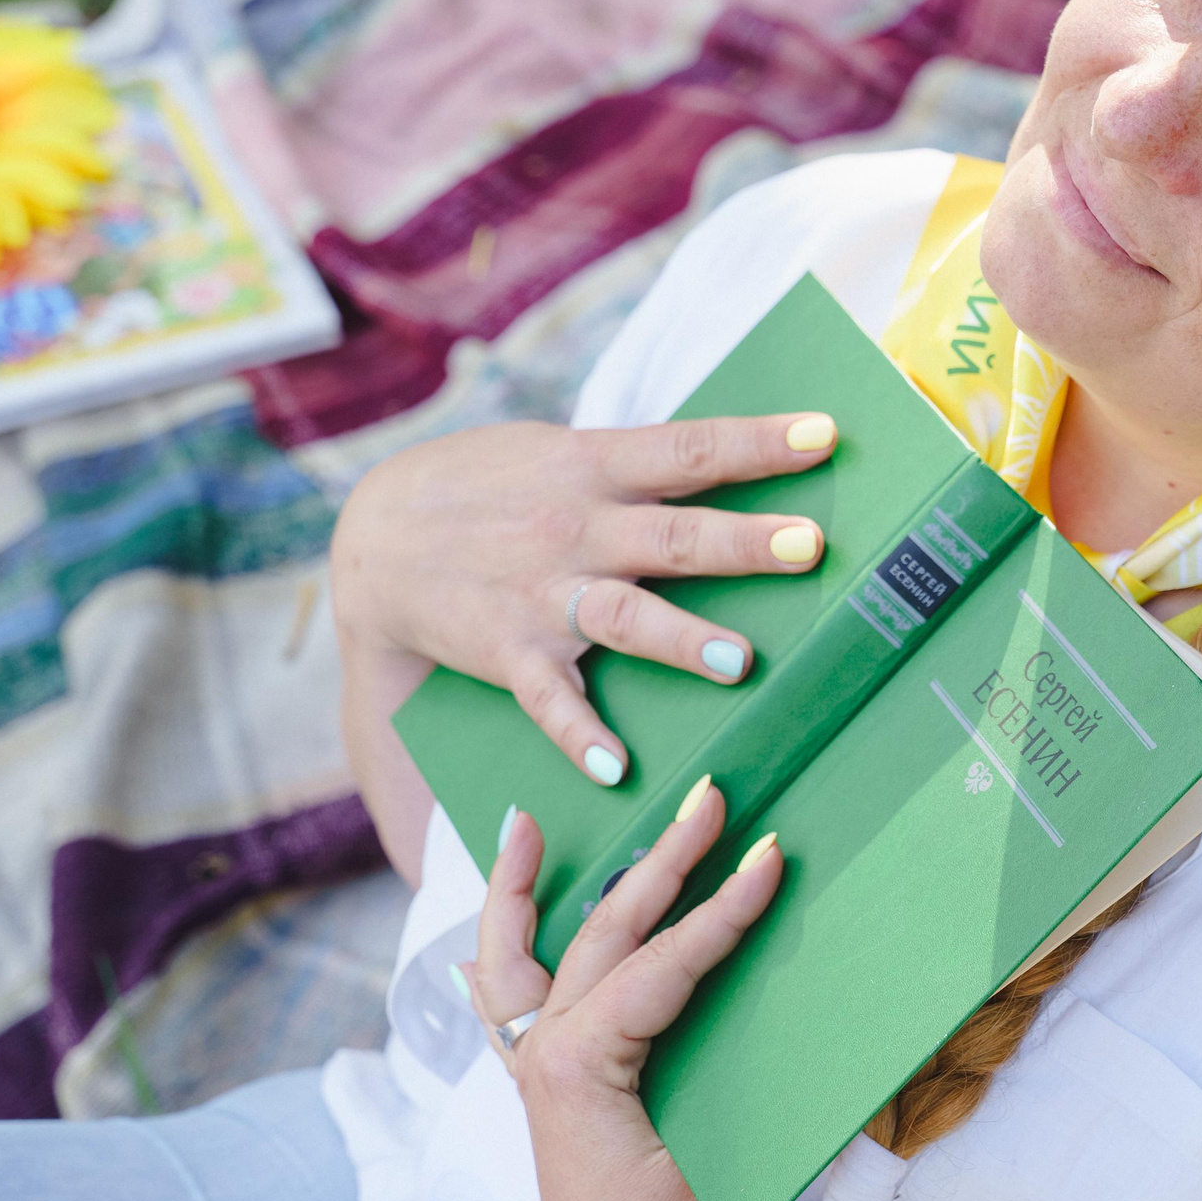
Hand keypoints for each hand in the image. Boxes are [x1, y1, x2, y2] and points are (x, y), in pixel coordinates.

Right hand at [331, 414, 835, 842]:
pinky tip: (614, 765)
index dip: (758, 441)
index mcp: (596, 466)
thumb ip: (640, 463)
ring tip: (737, 661)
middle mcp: (577, 528)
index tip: (825, 434)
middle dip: (741, 543)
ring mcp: (544, 593)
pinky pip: (549, 698)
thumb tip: (735, 459)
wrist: (377, 536)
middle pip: (672, 535)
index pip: (690, 447)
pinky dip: (578, 733)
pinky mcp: (510, 650)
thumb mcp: (562, 452)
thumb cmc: (495, 486)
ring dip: (679, 637)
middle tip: (809, 546)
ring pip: (623, 616)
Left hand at [469, 785, 781, 1200]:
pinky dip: (498, 955)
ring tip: (527, 823)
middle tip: (711, 799)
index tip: (771, 856)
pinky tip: (487, 929)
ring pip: (522, 956)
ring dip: (530, 888)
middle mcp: (546, 1053)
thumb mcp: (713, 1156)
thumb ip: (748, 1070)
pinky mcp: (540, 1089)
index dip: (724, 908)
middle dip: (662, 860)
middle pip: (605, 932)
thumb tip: (802, 995)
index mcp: (582, 1063)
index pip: (666, 961)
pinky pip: (504, 1005)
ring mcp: (534, 1069)